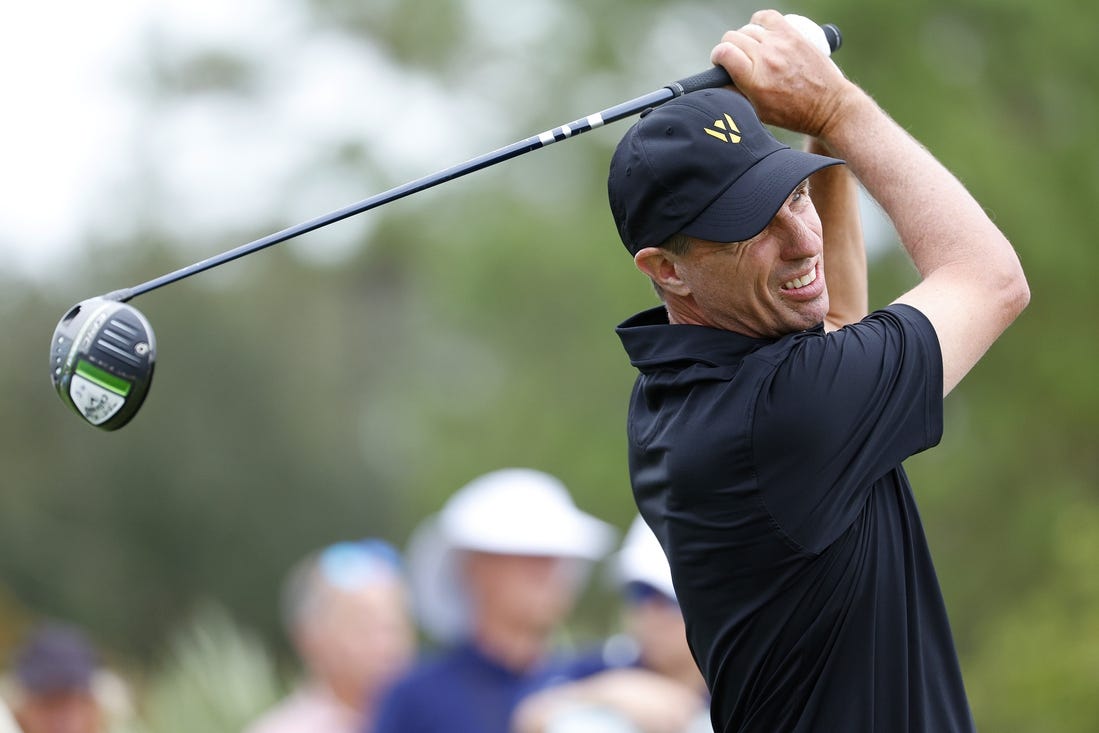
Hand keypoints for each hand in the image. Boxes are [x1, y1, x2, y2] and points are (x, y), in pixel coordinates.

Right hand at [709, 9, 853, 137]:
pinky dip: (759, 21)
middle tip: (736, 60)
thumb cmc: (795, 113)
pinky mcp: (793, 35)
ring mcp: (780, 43)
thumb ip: (736, 95)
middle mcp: (766, 58)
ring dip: (744, 39)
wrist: (827, 106)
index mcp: (755, 79)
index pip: (724, 52)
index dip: (717, 56)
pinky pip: (767, 16)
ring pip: (748, 28)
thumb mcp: (758, 112)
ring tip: (752, 51)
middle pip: (733, 38)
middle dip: (729, 48)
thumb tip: (721, 81)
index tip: (721, 63)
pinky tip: (761, 33)